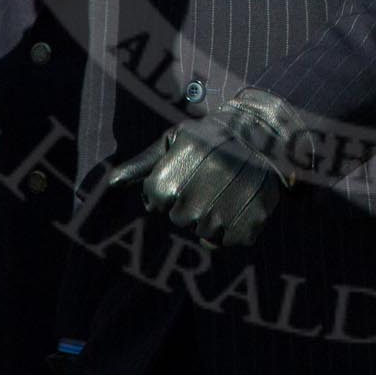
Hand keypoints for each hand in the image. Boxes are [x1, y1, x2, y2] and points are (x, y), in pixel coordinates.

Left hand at [107, 89, 302, 246]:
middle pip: (180, 219)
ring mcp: (229, 207)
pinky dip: (233, 228)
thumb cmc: (211, 137)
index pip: (155, 201)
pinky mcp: (252, 222)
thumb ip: (142, 164)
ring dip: (211, 218)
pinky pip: (229, 242)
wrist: (265, 133)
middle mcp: (203, 188)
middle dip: (190, 204)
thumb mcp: (175, 140)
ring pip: (204, 233)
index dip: (168, 191)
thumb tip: (111, 183)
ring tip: (226, 190)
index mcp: (179, 166)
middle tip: (209, 181)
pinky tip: (240, 203)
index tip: (186, 174)